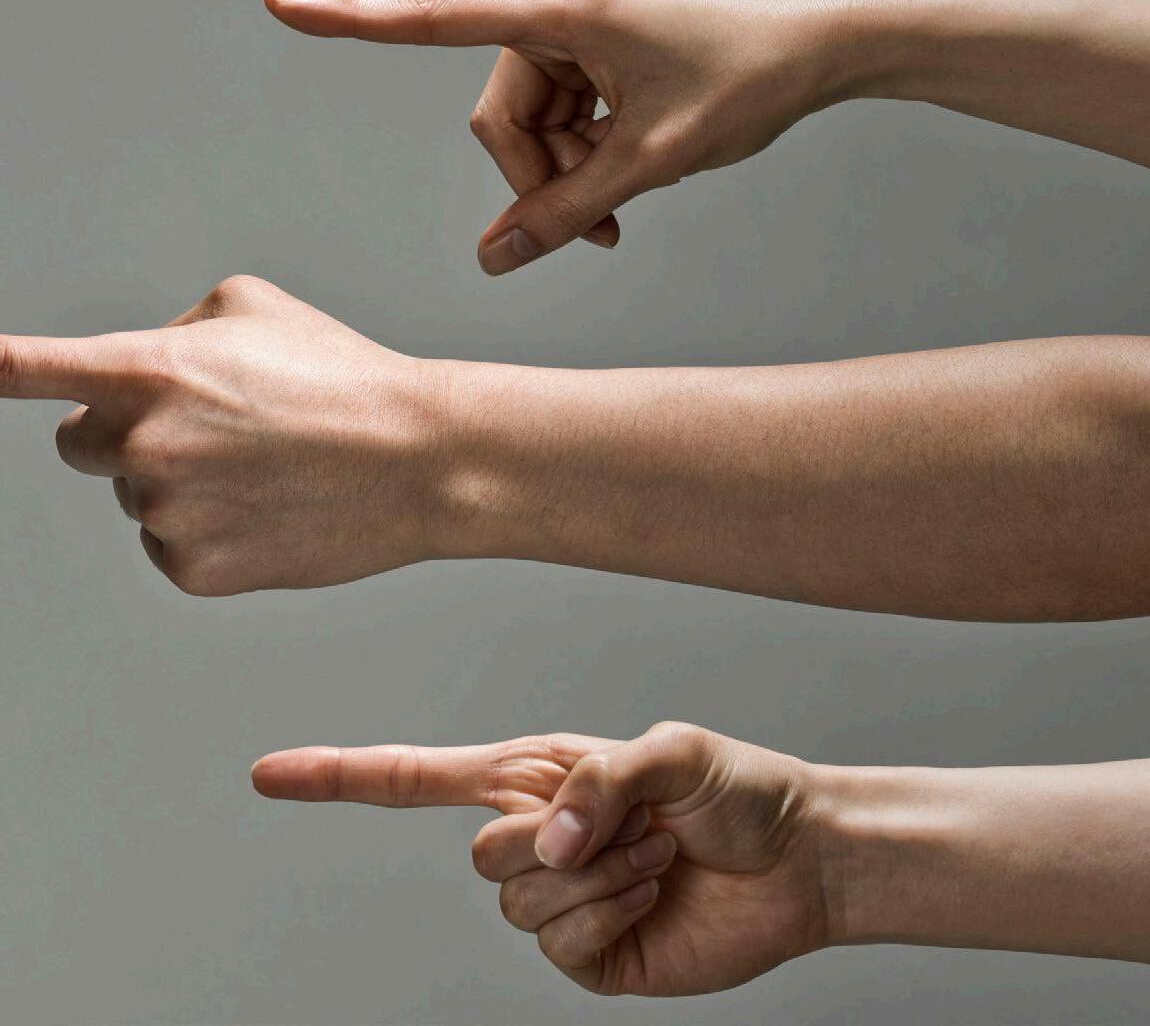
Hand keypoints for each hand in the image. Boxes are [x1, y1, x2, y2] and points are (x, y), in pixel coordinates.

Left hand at [3, 275, 447, 594]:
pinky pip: (167, 544)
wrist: (416, 458)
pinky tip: (264, 507)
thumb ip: (171, 328)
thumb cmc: (343, 374)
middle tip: (200, 426)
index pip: (29, 370)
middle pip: (77, 445)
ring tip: (260, 466)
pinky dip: (204, 529)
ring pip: (132, 497)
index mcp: (149, 368)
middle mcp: (143, 444)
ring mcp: (168, 511)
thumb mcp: (254, 308)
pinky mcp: (194, 569)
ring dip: (175, 481)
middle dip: (120, 434)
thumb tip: (138, 370)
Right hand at [251, 722, 828, 996]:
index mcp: (536, 775)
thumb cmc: (738, 788)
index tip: (271, 774)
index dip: (341, 777)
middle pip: (479, 856)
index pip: (417, 777)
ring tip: (654, 855)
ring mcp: (558, 900)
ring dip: (600, 878)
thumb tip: (537, 840)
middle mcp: (534, 836)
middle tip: (633, 822)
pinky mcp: (589, 954)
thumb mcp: (672, 751)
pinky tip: (654, 892)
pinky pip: (562, 948)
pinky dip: (613, 916)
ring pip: (519, 908)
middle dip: (557, 842)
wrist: (796, 862)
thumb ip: (598, 781)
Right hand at [263, 0, 872, 274]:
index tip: (280, 6)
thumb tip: (495, 261)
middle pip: (500, 111)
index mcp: (563, 6)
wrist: (823, 36)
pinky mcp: (596, 21)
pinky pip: (560, 98)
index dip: (352, 20)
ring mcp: (577, 5)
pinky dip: (582, 143)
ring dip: (565, 168)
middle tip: (598, 231)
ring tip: (622, 207)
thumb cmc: (749, 78)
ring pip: (530, 113)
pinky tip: (623, 167)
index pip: (436, 19)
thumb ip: (568, 214)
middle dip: (540, 176)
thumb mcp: (652, 162)